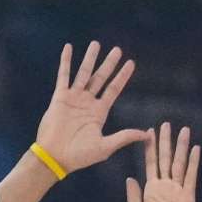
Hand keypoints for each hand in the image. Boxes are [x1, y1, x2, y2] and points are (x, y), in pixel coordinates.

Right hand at [35, 42, 146, 174]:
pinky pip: (63, 76)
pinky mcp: (59, 98)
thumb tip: (147, 135)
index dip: (122, 76)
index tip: (131, 63)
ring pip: (83, 73)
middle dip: (109, 64)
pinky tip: (69, 48)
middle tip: (117, 49)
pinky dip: (66, 62)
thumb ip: (124, 137)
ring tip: (96, 44)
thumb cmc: (79, 156)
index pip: (114, 89)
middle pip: (101, 77)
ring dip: (89, 58)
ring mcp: (73, 99)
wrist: (54, 157)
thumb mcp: (105, 147)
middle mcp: (87, 102)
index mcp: (99, 112)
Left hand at [126, 122, 200, 201]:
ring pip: (179, 164)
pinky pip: (190, 178)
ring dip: (181, 147)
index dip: (149, 149)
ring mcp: (177, 192)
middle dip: (165, 142)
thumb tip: (130, 179)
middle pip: (165, 159)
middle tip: (165, 123)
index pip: (150, 165)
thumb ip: (134, 199)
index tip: (147, 133)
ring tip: (183, 130)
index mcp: (151, 193)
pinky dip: (193, 163)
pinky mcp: (187, 199)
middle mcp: (165, 189)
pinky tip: (195, 150)